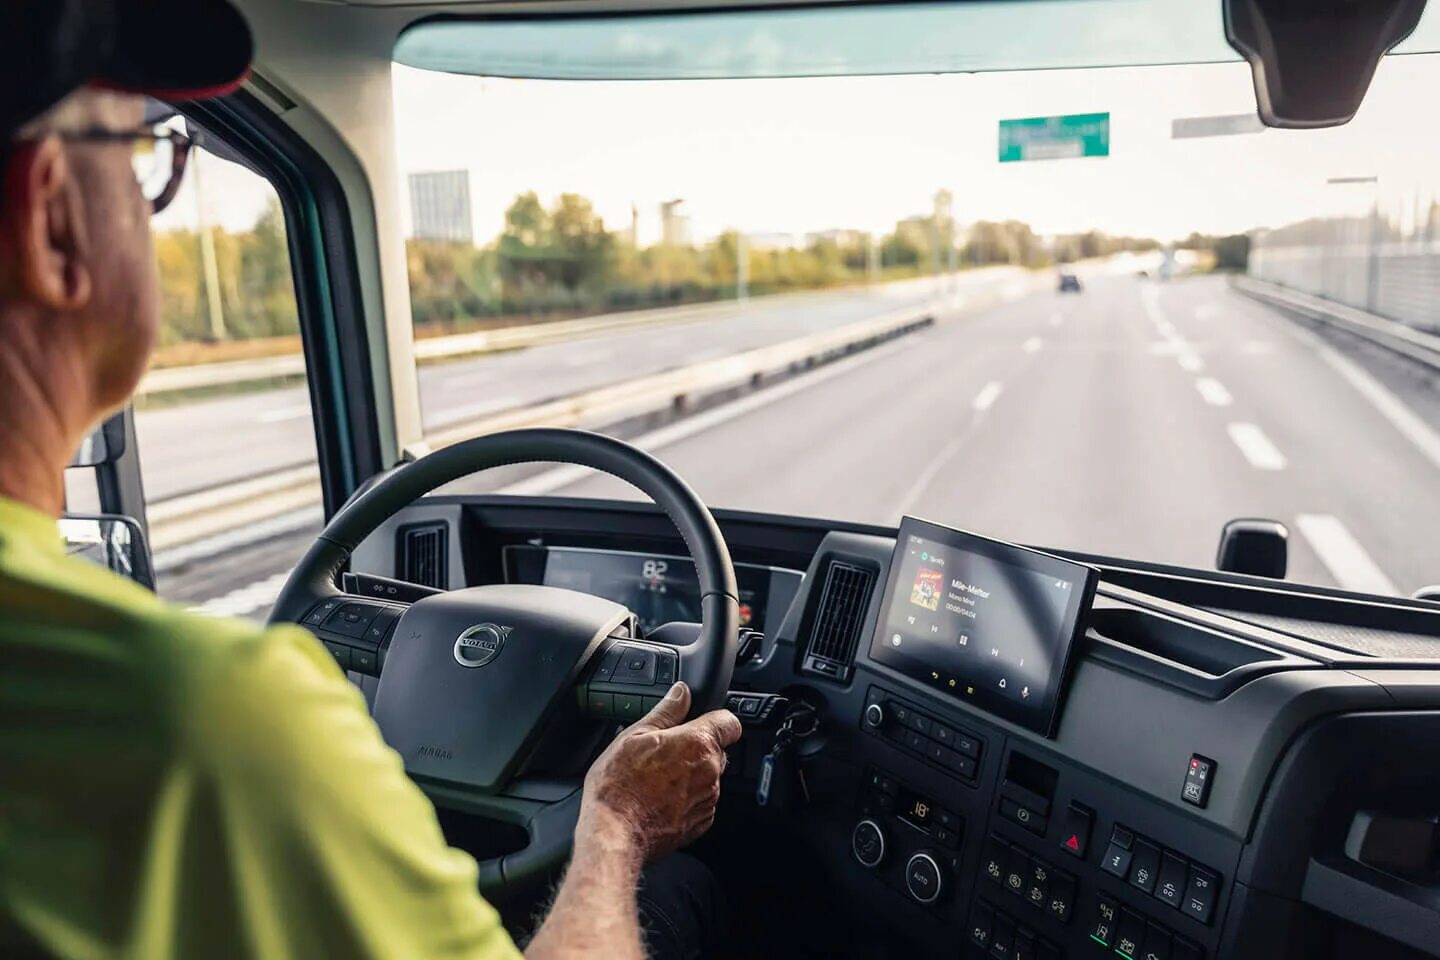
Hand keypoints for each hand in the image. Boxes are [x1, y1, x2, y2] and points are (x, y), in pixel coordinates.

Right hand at [576, 682, 741, 864]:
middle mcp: (710, 771)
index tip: (702, 722)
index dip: (717, 719)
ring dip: (691, 775)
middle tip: (665, 753)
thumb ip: (666, 711)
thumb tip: (681, 692)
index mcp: (697, 743)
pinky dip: (687, 799)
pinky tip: (660, 799)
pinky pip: (701, 802)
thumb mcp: (635, 736)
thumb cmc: (619, 786)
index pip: (730, 722)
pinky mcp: (701, 823)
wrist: (614, 832)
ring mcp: (707, 799)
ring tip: (657, 779)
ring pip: (708, 778)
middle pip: (717, 750)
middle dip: (697, 749)